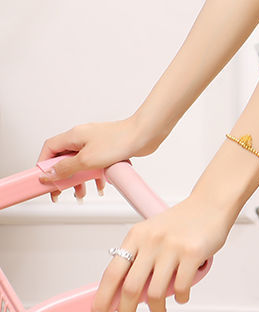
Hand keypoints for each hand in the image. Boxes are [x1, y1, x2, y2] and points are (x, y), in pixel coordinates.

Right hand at [37, 117, 154, 201]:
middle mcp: (84, 137)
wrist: (145, 134)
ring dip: (79, 179)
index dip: (43, 164)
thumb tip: (48, 174)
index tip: (43, 180)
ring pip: (80, 163)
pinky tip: (100, 186)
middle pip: (64, 158)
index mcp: (74, 135)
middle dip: (62, 177)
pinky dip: (94, 176)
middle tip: (60, 192)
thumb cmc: (119, 140)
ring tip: (81, 194)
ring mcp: (96, 143)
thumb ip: (65, 168)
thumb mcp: (86, 159)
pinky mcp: (108, 149)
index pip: (50, 148)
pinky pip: (95, 164)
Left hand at [93, 193, 228, 311]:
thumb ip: (139, 257)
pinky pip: (181, 287)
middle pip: (130, 287)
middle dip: (126, 310)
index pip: (112, 273)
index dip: (102, 298)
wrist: (211, 202)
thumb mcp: (153, 232)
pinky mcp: (193, 252)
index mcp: (137, 235)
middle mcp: (152, 240)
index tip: (100, 311)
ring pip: (155, 292)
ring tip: (159, 309)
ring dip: (156, 308)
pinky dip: (181, 297)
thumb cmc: (183, 220)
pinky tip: (182, 295)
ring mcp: (173, 246)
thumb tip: (123, 291)